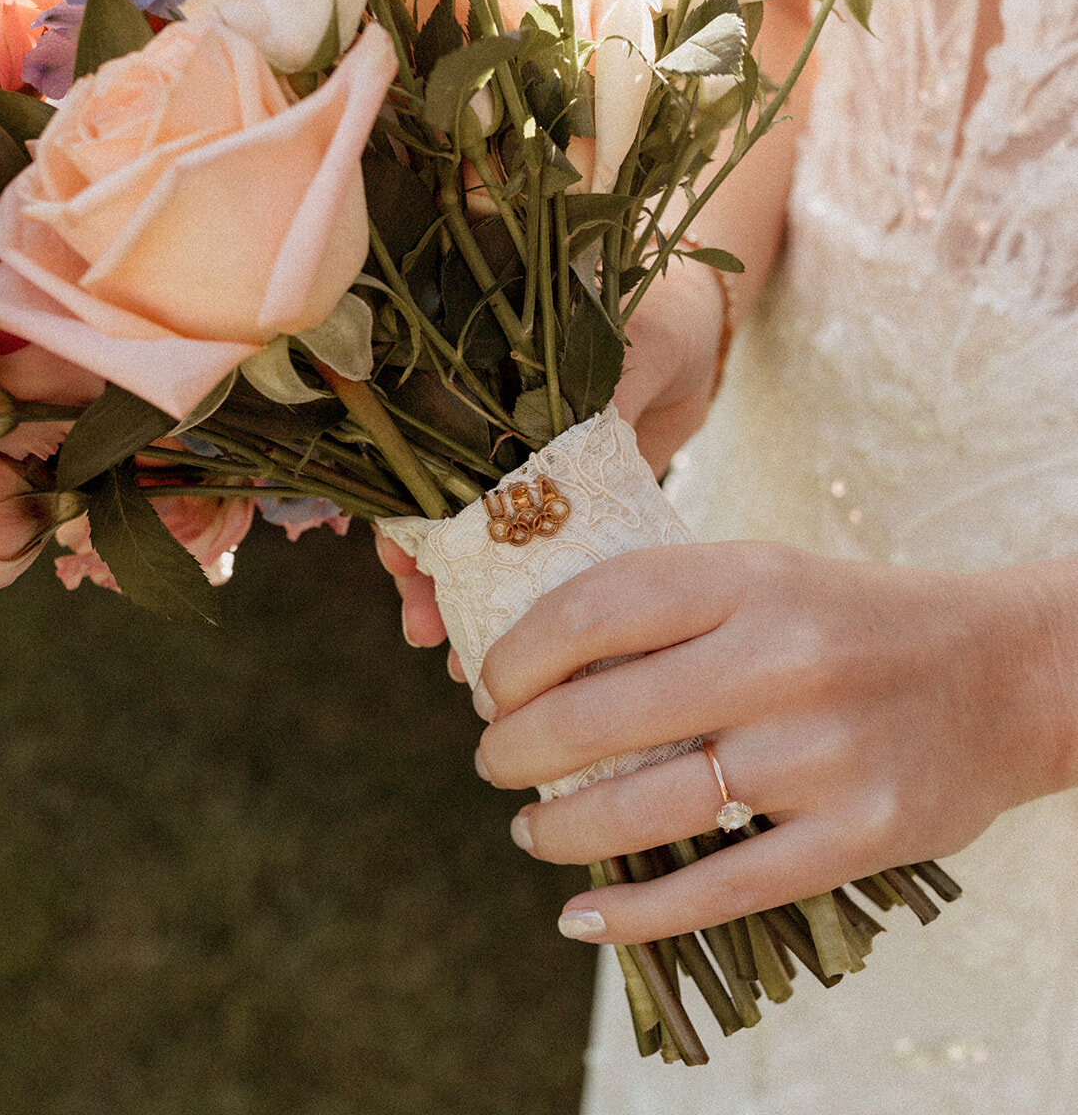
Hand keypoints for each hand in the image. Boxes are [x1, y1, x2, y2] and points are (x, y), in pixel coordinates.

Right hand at [374, 253, 727, 659]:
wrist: (706, 331)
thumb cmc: (658, 316)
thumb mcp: (629, 346)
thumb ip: (602, 394)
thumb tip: (562, 455)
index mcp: (485, 388)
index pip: (427, 457)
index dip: (408, 511)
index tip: (402, 561)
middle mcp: (498, 438)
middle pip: (447, 516)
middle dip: (428, 577)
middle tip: (423, 630)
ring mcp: (536, 479)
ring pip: (491, 551)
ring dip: (471, 604)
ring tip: (461, 661)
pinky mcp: (578, 511)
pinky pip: (546, 566)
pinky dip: (533, 607)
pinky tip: (526, 649)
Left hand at [470, 542, 1072, 943]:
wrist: (1004, 674)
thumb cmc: (851, 621)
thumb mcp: (762, 576)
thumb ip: (661, 608)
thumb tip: (522, 662)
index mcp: (749, 577)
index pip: (592, 610)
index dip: (515, 656)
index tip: (488, 684)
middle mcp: (782, 658)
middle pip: (599, 717)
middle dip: (515, 750)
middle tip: (494, 760)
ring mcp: (821, 753)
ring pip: (644, 810)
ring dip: (558, 829)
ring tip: (529, 828)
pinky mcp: (857, 836)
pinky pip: (719, 889)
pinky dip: (634, 913)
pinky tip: (582, 915)